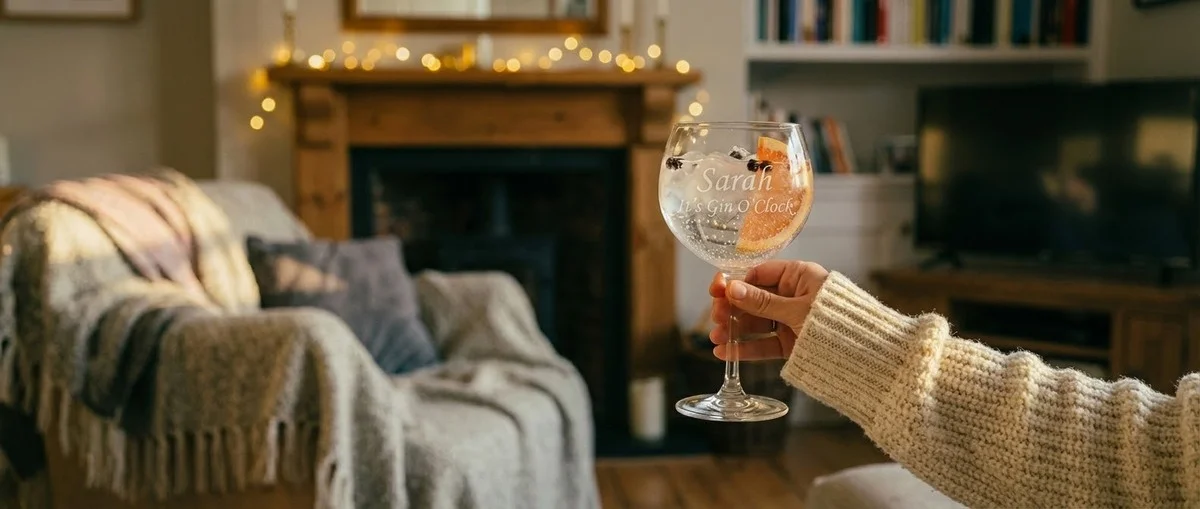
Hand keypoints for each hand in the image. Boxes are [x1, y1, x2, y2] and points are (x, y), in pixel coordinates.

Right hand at [708, 260, 829, 360]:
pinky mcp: (791, 343)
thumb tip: (732, 289)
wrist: (865, 354)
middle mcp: (793, 296)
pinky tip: (726, 352)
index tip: (716, 291)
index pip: (759, 274)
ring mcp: (791, 321)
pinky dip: (745, 348)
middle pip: (754, 299)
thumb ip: (762, 302)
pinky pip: (764, 343)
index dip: (736, 282)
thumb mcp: (797, 309)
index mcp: (798, 276)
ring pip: (756, 323)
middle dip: (732, 308)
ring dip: (734, 330)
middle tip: (715, 317)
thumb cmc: (837, 321)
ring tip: (716, 338)